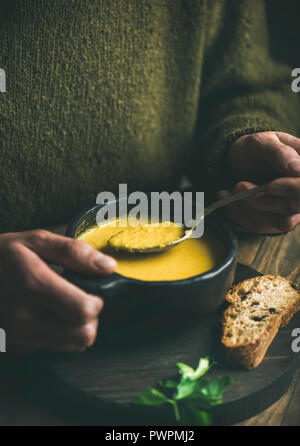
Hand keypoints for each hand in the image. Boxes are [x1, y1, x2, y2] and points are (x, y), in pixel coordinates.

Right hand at [0, 229, 116, 351]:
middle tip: (81, 301)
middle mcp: (24, 315)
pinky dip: (62, 335)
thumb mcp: (37, 241)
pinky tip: (52, 316)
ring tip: (67, 308)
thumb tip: (108, 266)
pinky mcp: (17, 344)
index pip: (83, 311)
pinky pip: (56, 348)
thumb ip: (74, 251)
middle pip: (83, 335)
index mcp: (32, 284)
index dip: (96, 301)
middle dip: (90, 318)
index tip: (91, 291)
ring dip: (78, 328)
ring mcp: (19, 334)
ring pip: (73, 345)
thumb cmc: (4, 256)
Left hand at [219, 132, 299, 232]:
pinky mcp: (273, 222)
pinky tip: (226, 195)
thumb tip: (298, 169)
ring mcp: (291, 210)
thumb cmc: (255, 149)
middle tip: (239, 185)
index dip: (293, 189)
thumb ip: (280, 153)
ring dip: (251, 208)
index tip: (271, 186)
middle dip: (265, 201)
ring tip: (234, 188)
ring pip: (281, 222)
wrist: (239, 161)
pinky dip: (239, 212)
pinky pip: (260, 225)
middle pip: (295, 207)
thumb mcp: (262, 142)